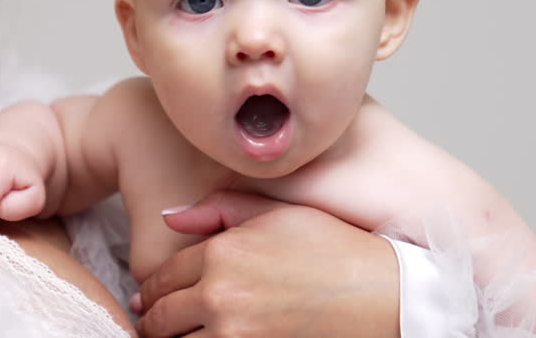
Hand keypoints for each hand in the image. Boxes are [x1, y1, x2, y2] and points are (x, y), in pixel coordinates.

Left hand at [134, 190, 399, 337]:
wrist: (388, 297)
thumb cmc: (340, 251)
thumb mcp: (281, 214)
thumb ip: (222, 210)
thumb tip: (171, 216)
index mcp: (223, 253)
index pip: (161, 278)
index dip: (150, 290)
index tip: (147, 298)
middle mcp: (221, 296)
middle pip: (160, 319)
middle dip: (154, 320)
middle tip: (154, 322)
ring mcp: (235, 336)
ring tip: (179, 335)